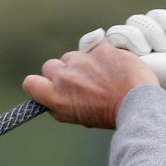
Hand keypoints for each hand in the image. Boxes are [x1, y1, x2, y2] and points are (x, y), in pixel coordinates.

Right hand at [22, 39, 158, 128]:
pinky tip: (111, 66)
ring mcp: (82, 60)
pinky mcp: (100, 48)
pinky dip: (101, 54)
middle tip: (79, 82)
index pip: (30, 83)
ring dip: (81, 63)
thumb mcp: (77, 118)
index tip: (48, 86)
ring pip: (72, 56)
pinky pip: (94, 47)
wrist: (136, 103)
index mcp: (57, 97)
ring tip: (99, 76)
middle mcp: (65, 77)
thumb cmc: (107, 115)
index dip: (38, 84)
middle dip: (61, 72)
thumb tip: (51, 101)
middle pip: (50, 66)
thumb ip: (60, 107)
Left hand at [105, 9, 165, 105]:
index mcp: (118, 59)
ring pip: (146, 19)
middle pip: (132, 24)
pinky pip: (160, 15)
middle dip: (147, 38)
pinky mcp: (165, 30)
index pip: (115, 34)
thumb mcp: (130, 72)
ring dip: (158, 34)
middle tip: (158, 54)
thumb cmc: (158, 82)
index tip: (143, 52)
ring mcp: (148, 38)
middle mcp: (131, 47)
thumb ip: (112, 56)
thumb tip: (97, 36)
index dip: (129, 38)